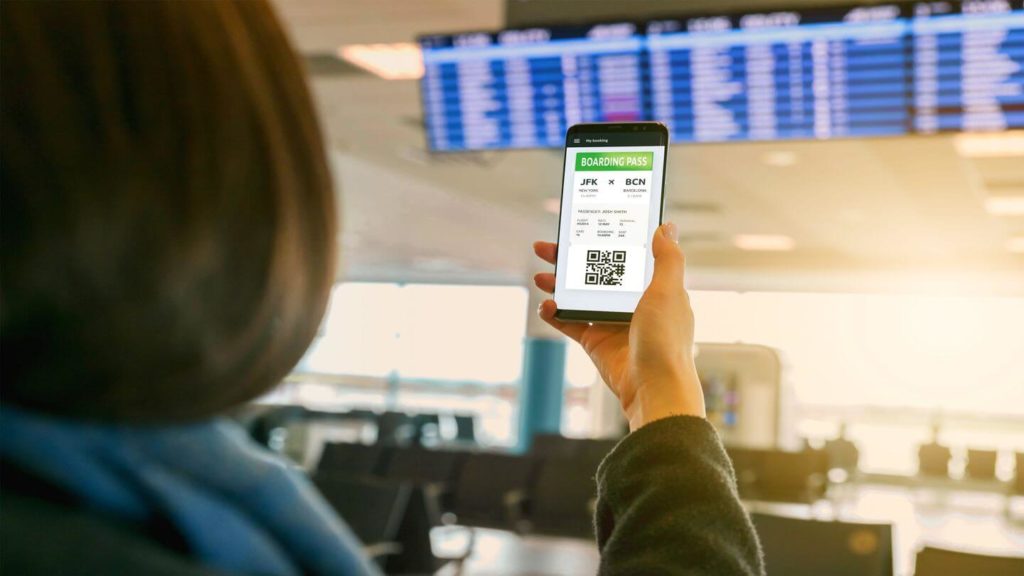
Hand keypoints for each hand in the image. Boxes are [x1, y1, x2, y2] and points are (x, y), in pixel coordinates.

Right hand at [533, 223, 704, 431]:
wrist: (654, 388)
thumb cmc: (667, 340)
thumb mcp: (669, 290)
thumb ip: (667, 258)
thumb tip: (667, 227)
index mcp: (653, 288)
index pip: (625, 257)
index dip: (606, 242)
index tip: (587, 227)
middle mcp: (632, 303)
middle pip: (595, 273)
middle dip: (571, 260)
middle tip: (547, 247)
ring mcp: (612, 323)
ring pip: (579, 296)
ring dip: (558, 284)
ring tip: (540, 276)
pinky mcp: (596, 342)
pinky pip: (570, 323)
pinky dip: (555, 314)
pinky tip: (546, 306)